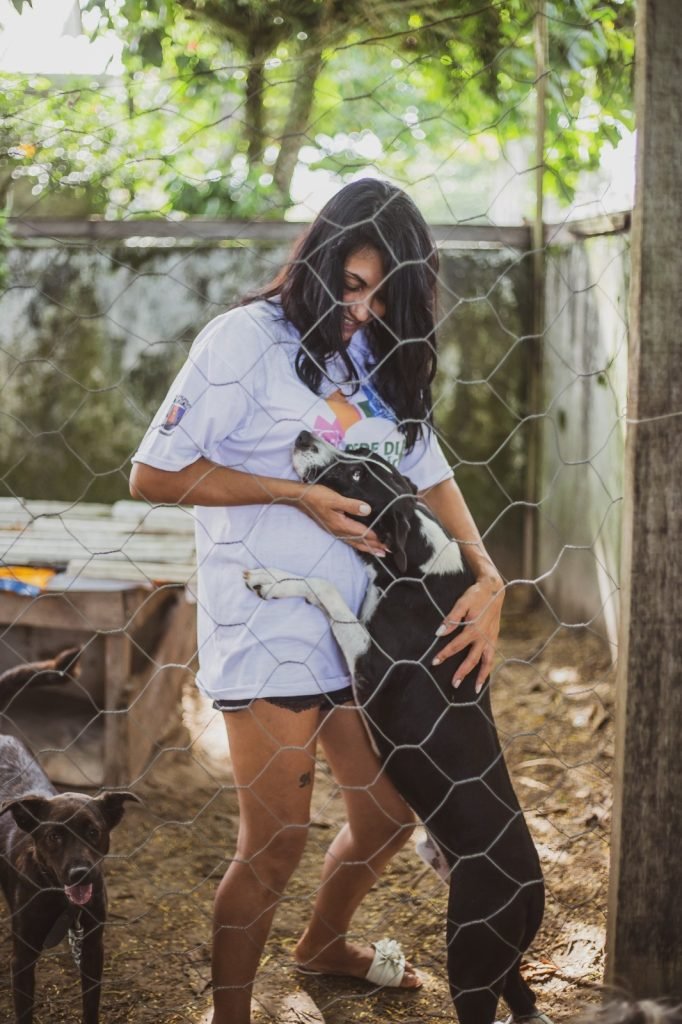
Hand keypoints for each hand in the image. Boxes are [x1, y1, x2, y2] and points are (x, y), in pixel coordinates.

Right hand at [299, 483, 388, 556]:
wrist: (301, 498)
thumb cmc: (318, 496)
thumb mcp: (335, 498)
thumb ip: (351, 505)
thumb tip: (368, 510)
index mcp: (342, 525)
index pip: (363, 534)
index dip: (376, 539)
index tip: (388, 544)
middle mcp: (339, 531)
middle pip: (360, 542)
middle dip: (374, 547)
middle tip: (387, 552)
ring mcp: (335, 531)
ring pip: (354, 542)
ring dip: (366, 547)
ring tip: (377, 552)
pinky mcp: (332, 528)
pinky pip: (348, 540)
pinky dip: (357, 543)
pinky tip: (359, 543)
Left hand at [431, 575, 503, 691]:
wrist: (494, 589)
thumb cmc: (475, 595)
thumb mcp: (462, 602)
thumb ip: (451, 619)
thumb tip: (439, 633)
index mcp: (474, 629)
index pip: (456, 646)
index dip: (444, 654)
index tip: (434, 662)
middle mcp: (484, 637)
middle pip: (472, 659)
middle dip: (462, 672)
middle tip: (453, 684)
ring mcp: (491, 638)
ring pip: (486, 662)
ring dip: (481, 676)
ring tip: (476, 689)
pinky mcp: (495, 637)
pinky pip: (491, 656)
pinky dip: (487, 667)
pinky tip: (483, 674)